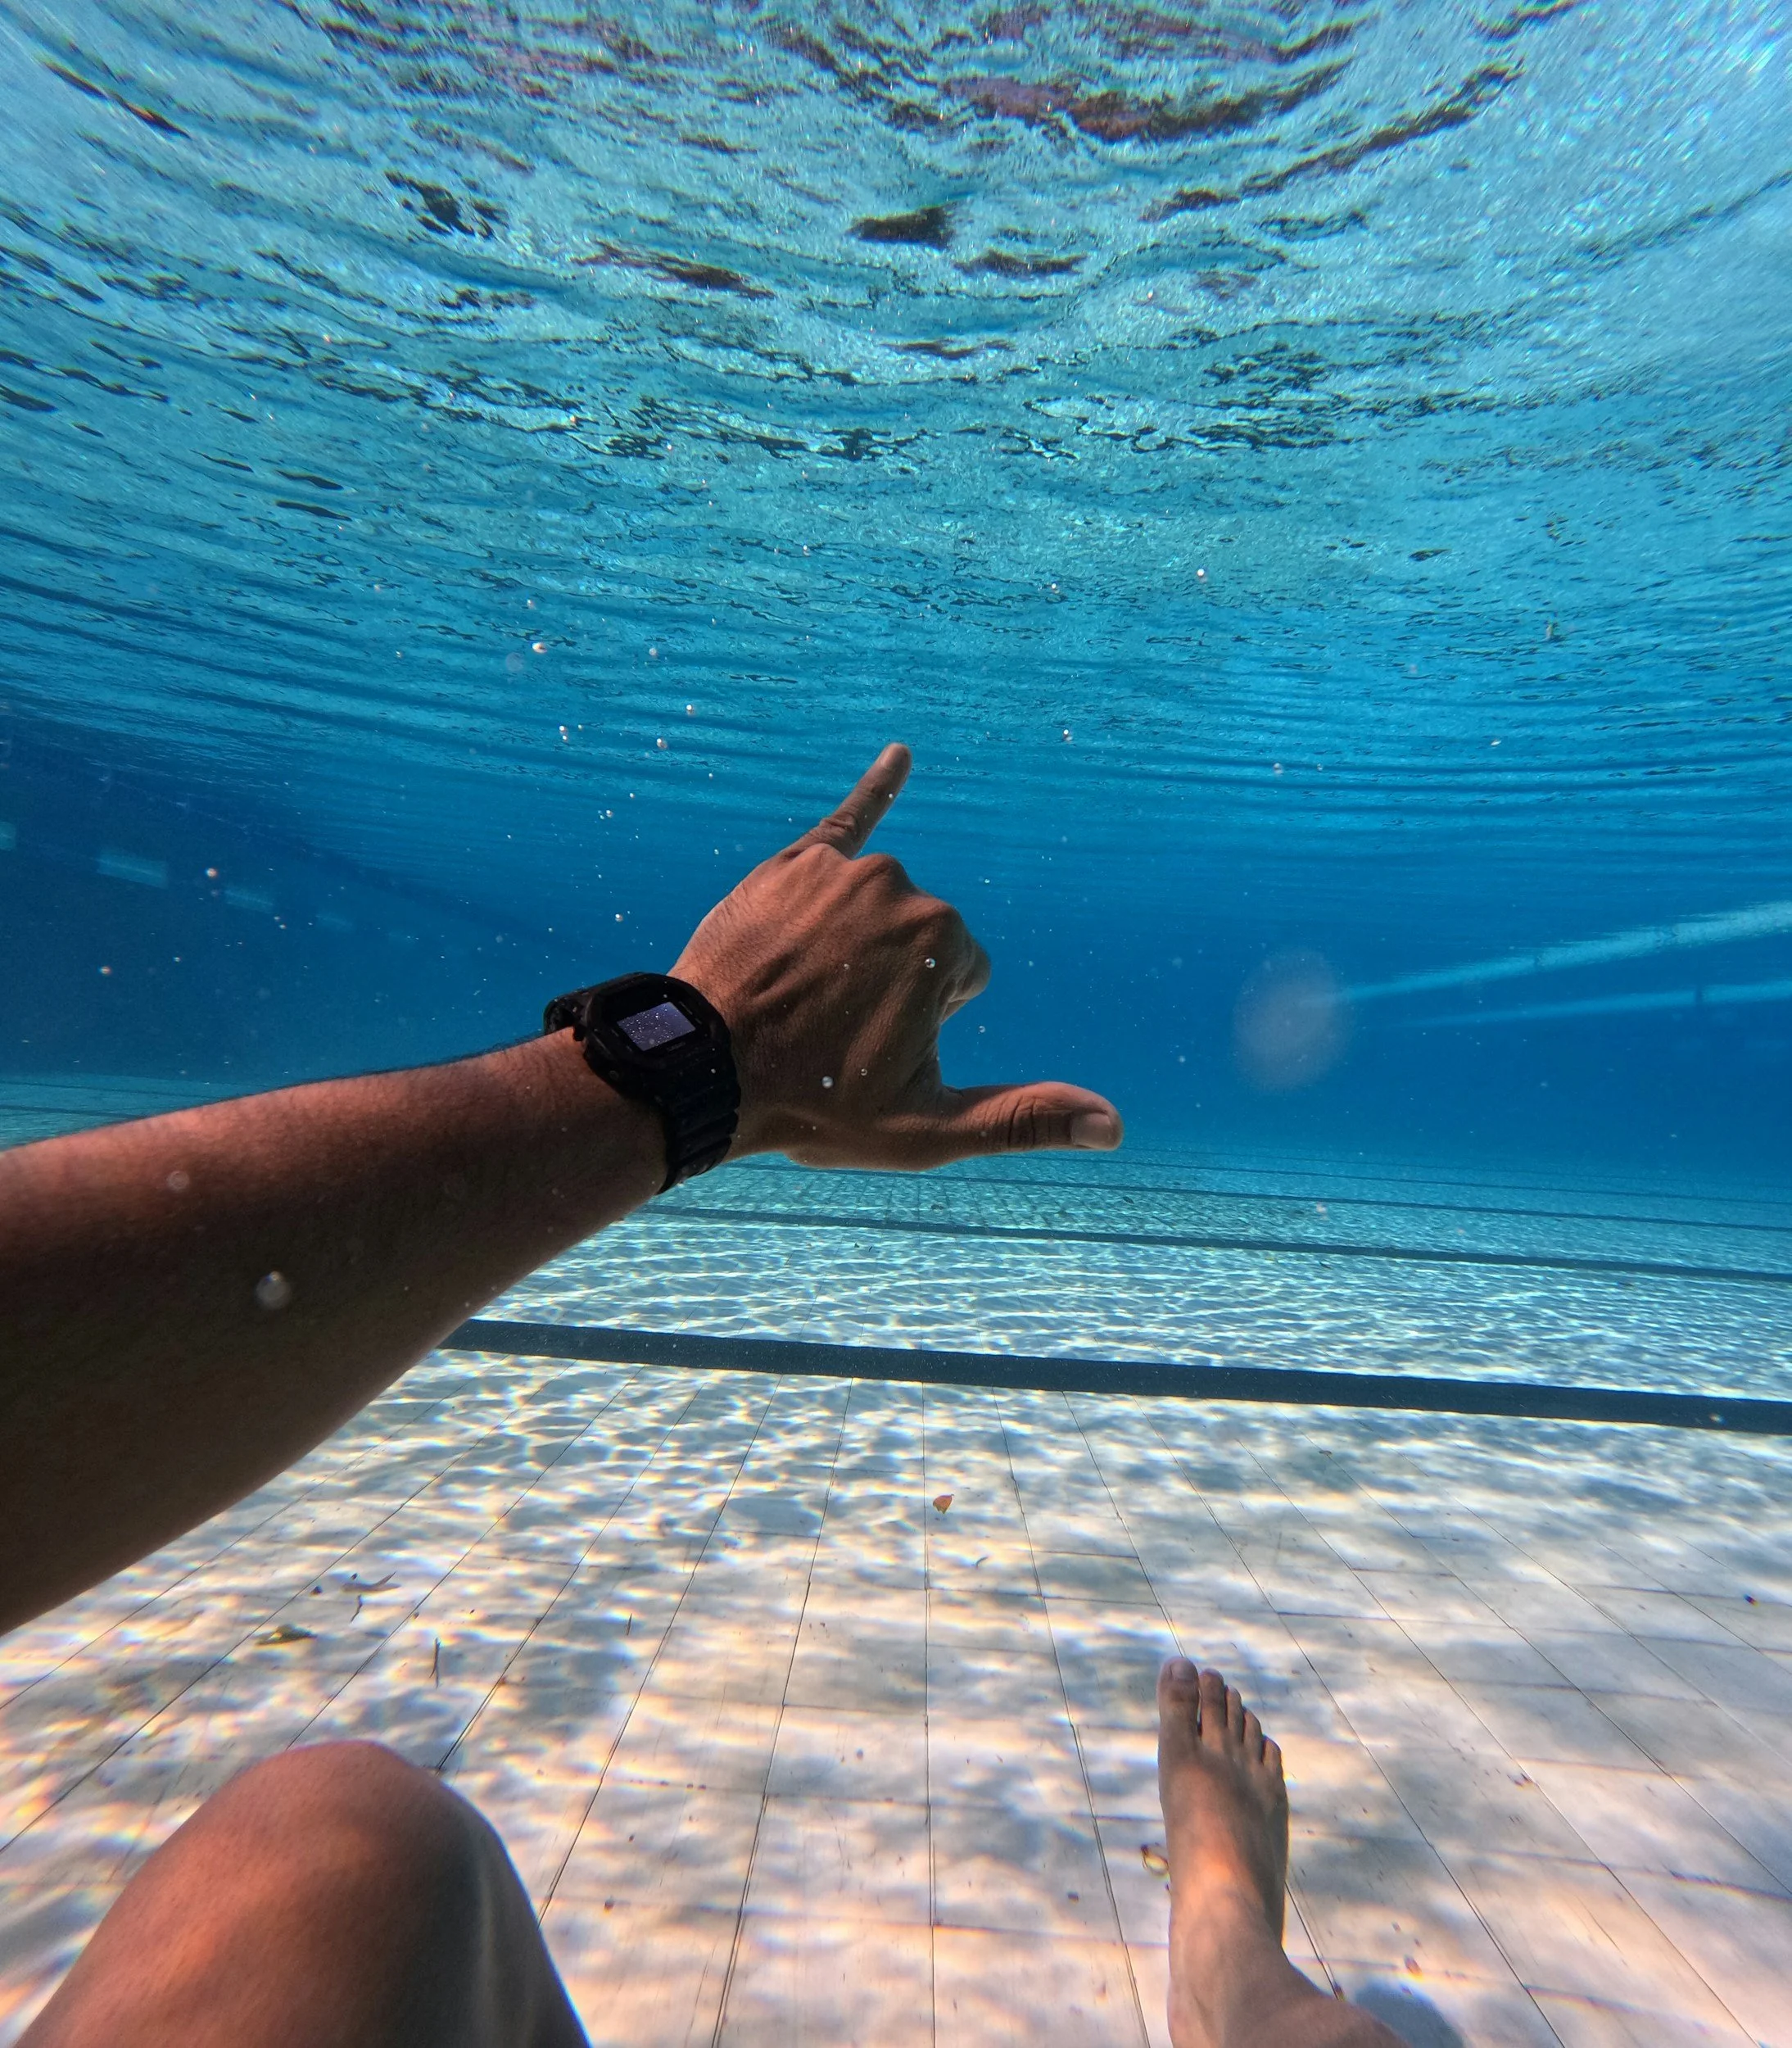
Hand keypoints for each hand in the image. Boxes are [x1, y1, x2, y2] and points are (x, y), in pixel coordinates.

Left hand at [673, 744, 1122, 1168]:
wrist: (707, 1069)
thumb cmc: (818, 1103)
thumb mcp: (928, 1127)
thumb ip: (1024, 1118)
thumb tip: (1114, 1127)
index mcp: (947, 943)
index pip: (964, 976)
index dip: (924, 1021)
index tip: (872, 1047)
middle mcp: (903, 889)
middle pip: (924, 938)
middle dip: (891, 981)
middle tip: (831, 1026)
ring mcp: (844, 870)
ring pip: (880, 909)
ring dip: (856, 946)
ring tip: (804, 992)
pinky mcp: (796, 862)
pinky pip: (846, 820)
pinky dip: (875, 789)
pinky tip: (898, 757)